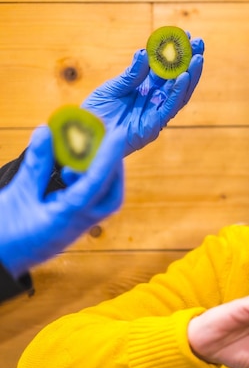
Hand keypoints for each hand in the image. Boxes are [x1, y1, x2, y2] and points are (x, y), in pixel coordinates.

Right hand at [0, 126, 124, 277]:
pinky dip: (87, 185)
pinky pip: (89, 204)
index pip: (97, 184)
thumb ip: (35, 165)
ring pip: (102, 201)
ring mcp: (76, 228)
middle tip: (109, 143)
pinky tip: (71, 173)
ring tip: (90, 154)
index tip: (118, 133)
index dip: (109, 157)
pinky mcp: (70, 227)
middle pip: (111, 196)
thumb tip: (46, 132)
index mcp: (67, 218)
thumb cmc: (4, 235)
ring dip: (101, 176)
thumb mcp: (18, 195)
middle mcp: (78, 225)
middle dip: (113, 168)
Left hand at [82, 35, 204, 155]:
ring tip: (197, 57)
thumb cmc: (95, 115)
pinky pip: (169, 108)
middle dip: (188, 61)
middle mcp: (153, 101)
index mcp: (143, 90)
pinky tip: (184, 77)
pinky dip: (178, 93)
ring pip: (179, 93)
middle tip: (198, 42)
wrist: (84, 138)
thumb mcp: (112, 88)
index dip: (174, 53)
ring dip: (190, 75)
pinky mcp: (153, 127)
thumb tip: (144, 53)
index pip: (164, 69)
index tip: (184, 35)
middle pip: (176, 79)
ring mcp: (155, 114)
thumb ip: (131, 75)